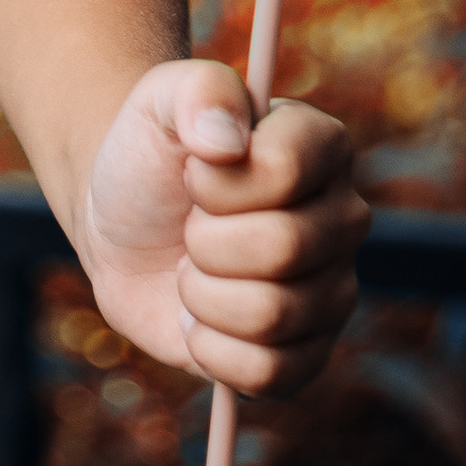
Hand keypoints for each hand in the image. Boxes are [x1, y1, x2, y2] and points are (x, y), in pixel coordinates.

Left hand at [75, 59, 367, 394]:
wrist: (121, 223)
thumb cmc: (149, 153)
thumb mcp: (159, 98)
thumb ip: (196, 91)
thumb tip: (226, 142)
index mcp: (324, 147)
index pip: (284, 170)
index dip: (216, 179)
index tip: (194, 170)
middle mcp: (344, 219)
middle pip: (283, 247)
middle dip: (205, 240)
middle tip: (190, 226)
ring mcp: (333, 292)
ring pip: (271, 314)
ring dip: (201, 295)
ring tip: (193, 269)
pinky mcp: (306, 354)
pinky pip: (270, 374)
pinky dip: (211, 349)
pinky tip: (199, 319)